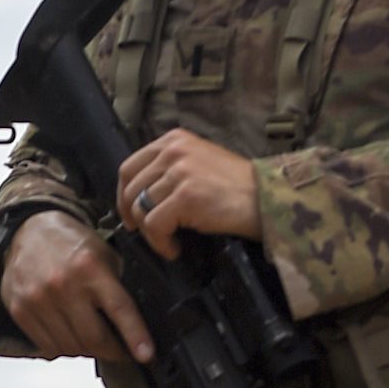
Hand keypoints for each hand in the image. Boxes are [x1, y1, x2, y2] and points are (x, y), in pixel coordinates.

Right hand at [0, 208, 153, 365]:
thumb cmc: (70, 244)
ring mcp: (38, 300)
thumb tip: (136, 325)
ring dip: (87, 350)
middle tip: (121, 351)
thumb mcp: (103, 254)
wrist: (28, 231)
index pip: (119, 308)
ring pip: (71, 347)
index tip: (146, 355)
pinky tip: (69, 335)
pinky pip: (48, 347)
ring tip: (92, 339)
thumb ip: (117, 286)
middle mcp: (62, 284)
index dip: (135, 336)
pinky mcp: (20, 311)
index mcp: (89, 267)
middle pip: (93, 338)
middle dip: (112, 351)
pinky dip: (64, 348)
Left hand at [117, 131, 261, 259]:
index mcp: (173, 140)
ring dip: (152, 233)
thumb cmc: (235, 187)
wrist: (265, 198)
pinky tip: (175, 248)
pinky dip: (161, 243)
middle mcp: (173, 151)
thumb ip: (169, 168)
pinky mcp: (185, 195)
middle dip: (135, 217)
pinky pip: (154, 226)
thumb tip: (139, 194)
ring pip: (140, 209)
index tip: (130, 214)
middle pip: (131, 189)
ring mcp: (178, 172)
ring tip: (170, 241)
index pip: (129, 167)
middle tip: (149, 233)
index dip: (124, 195)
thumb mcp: (198, 162)